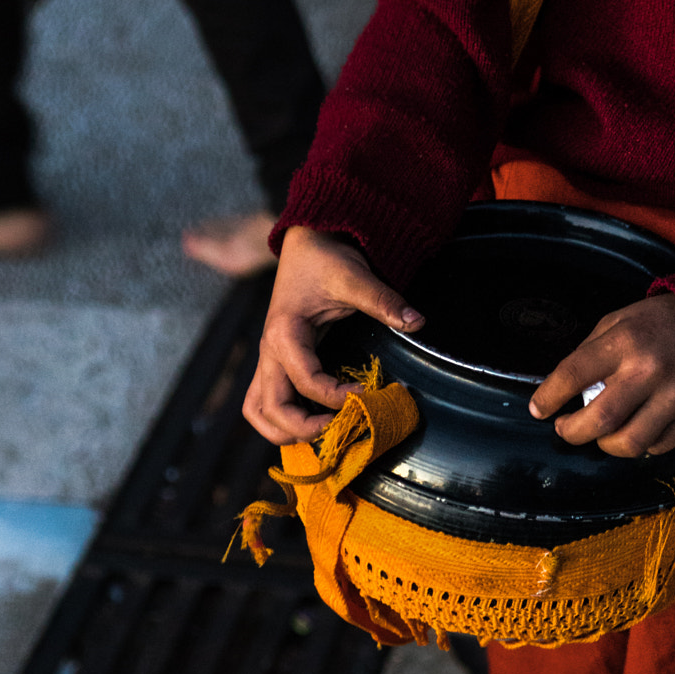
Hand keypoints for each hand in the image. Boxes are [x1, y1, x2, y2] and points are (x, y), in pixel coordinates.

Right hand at [243, 225, 424, 445]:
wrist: (307, 240)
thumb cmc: (327, 258)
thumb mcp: (355, 277)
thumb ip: (384, 301)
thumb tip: (417, 322)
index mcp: (285, 333)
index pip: (307, 382)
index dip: (337, 397)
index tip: (366, 393)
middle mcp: (268, 350)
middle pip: (271, 409)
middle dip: (305, 428)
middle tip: (343, 427)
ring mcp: (267, 357)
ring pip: (257, 410)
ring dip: (284, 430)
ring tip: (324, 433)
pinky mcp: (273, 360)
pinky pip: (261, 400)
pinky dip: (279, 419)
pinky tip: (311, 423)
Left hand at [529, 294, 674, 459]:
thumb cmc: (656, 323)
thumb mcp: (616, 322)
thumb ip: (588, 353)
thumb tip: (560, 389)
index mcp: (624, 342)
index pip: (573, 375)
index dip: (549, 397)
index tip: (538, 409)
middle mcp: (650, 370)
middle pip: (599, 421)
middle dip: (572, 432)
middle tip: (566, 428)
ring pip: (630, 444)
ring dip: (606, 445)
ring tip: (601, 433)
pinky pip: (658, 446)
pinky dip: (640, 445)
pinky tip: (635, 429)